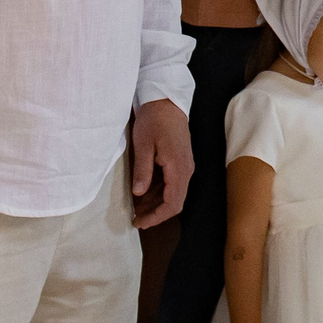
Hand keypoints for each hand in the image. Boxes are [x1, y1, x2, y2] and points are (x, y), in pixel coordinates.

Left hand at [129, 97, 192, 226]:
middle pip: (175, 202)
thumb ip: (143, 171)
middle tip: (136, 219)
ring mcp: (185, 165)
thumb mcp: (143, 145)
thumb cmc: (154, 120)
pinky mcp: (180, 161)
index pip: (172, 203)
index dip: (157, 217)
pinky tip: (144, 193)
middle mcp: (186, 170)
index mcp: (178, 168)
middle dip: (156, 213)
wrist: (166, 100)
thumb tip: (139, 193)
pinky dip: (159, 192)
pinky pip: (172, 183)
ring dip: (156, 204)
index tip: (140, 222)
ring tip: (137, 209)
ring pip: (174, 194)